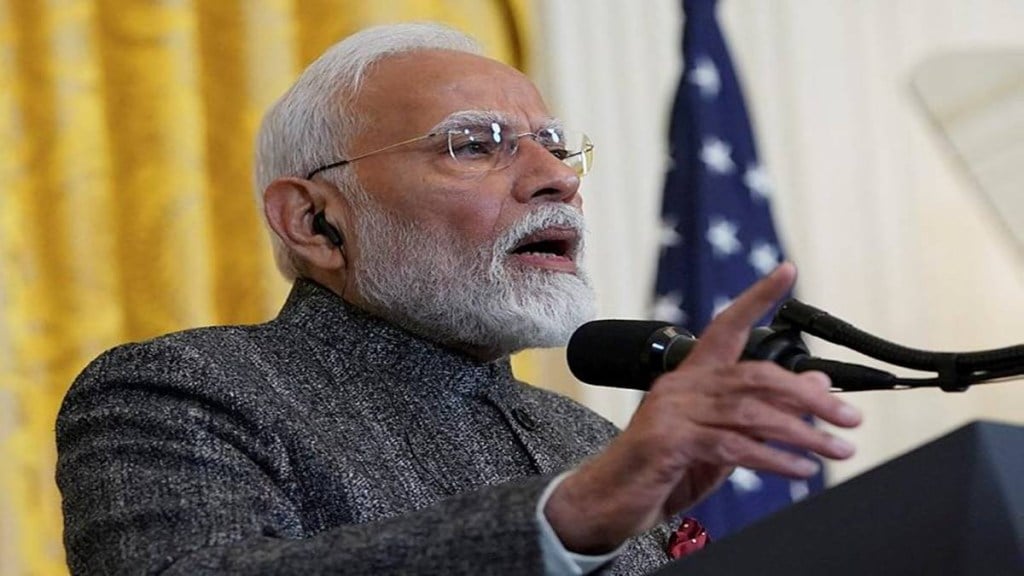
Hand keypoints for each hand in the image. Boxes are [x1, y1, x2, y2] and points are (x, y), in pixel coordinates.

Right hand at [546, 262, 861, 553]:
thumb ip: (759, 415)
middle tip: (848, 417)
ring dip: (802, 432)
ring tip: (837, 449)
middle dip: (808, 396)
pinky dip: (775, 459)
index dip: (757, 297)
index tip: (786, 271)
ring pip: (751, 412)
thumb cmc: (662, 471)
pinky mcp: (668, 442)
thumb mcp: (720, 442)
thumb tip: (814, 386)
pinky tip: (800, 469)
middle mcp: (681, 387)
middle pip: (755, 375)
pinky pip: (734, 447)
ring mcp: (672, 412)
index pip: (726, 327)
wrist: (607, 501)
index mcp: (690, 378)